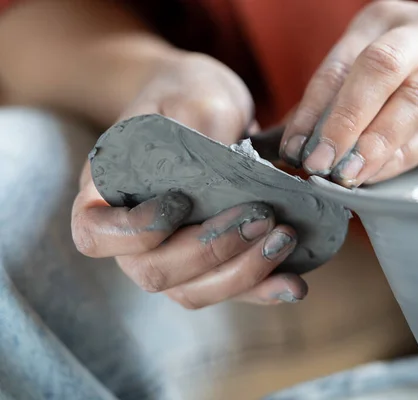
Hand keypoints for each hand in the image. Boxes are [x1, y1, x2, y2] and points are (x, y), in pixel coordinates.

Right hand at [72, 53, 307, 308]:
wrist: (204, 106)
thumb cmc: (185, 94)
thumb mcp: (190, 94)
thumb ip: (199, 131)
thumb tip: (229, 178)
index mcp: (108, 192)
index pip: (94, 234)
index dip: (135, 232)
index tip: (182, 200)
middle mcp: (134, 235)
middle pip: (154, 272)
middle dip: (212, 251)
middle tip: (262, 216)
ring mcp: (172, 254)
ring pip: (193, 292)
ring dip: (243, 274)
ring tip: (284, 238)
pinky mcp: (211, 262)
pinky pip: (229, 290)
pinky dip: (263, 290)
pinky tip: (294, 283)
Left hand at [280, 0, 417, 186]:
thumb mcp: (385, 70)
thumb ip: (341, 98)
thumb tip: (293, 142)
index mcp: (385, 19)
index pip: (340, 64)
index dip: (312, 109)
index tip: (292, 149)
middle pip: (378, 68)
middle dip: (343, 119)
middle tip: (318, 162)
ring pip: (415, 97)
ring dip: (376, 140)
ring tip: (348, 173)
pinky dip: (407, 153)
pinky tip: (381, 172)